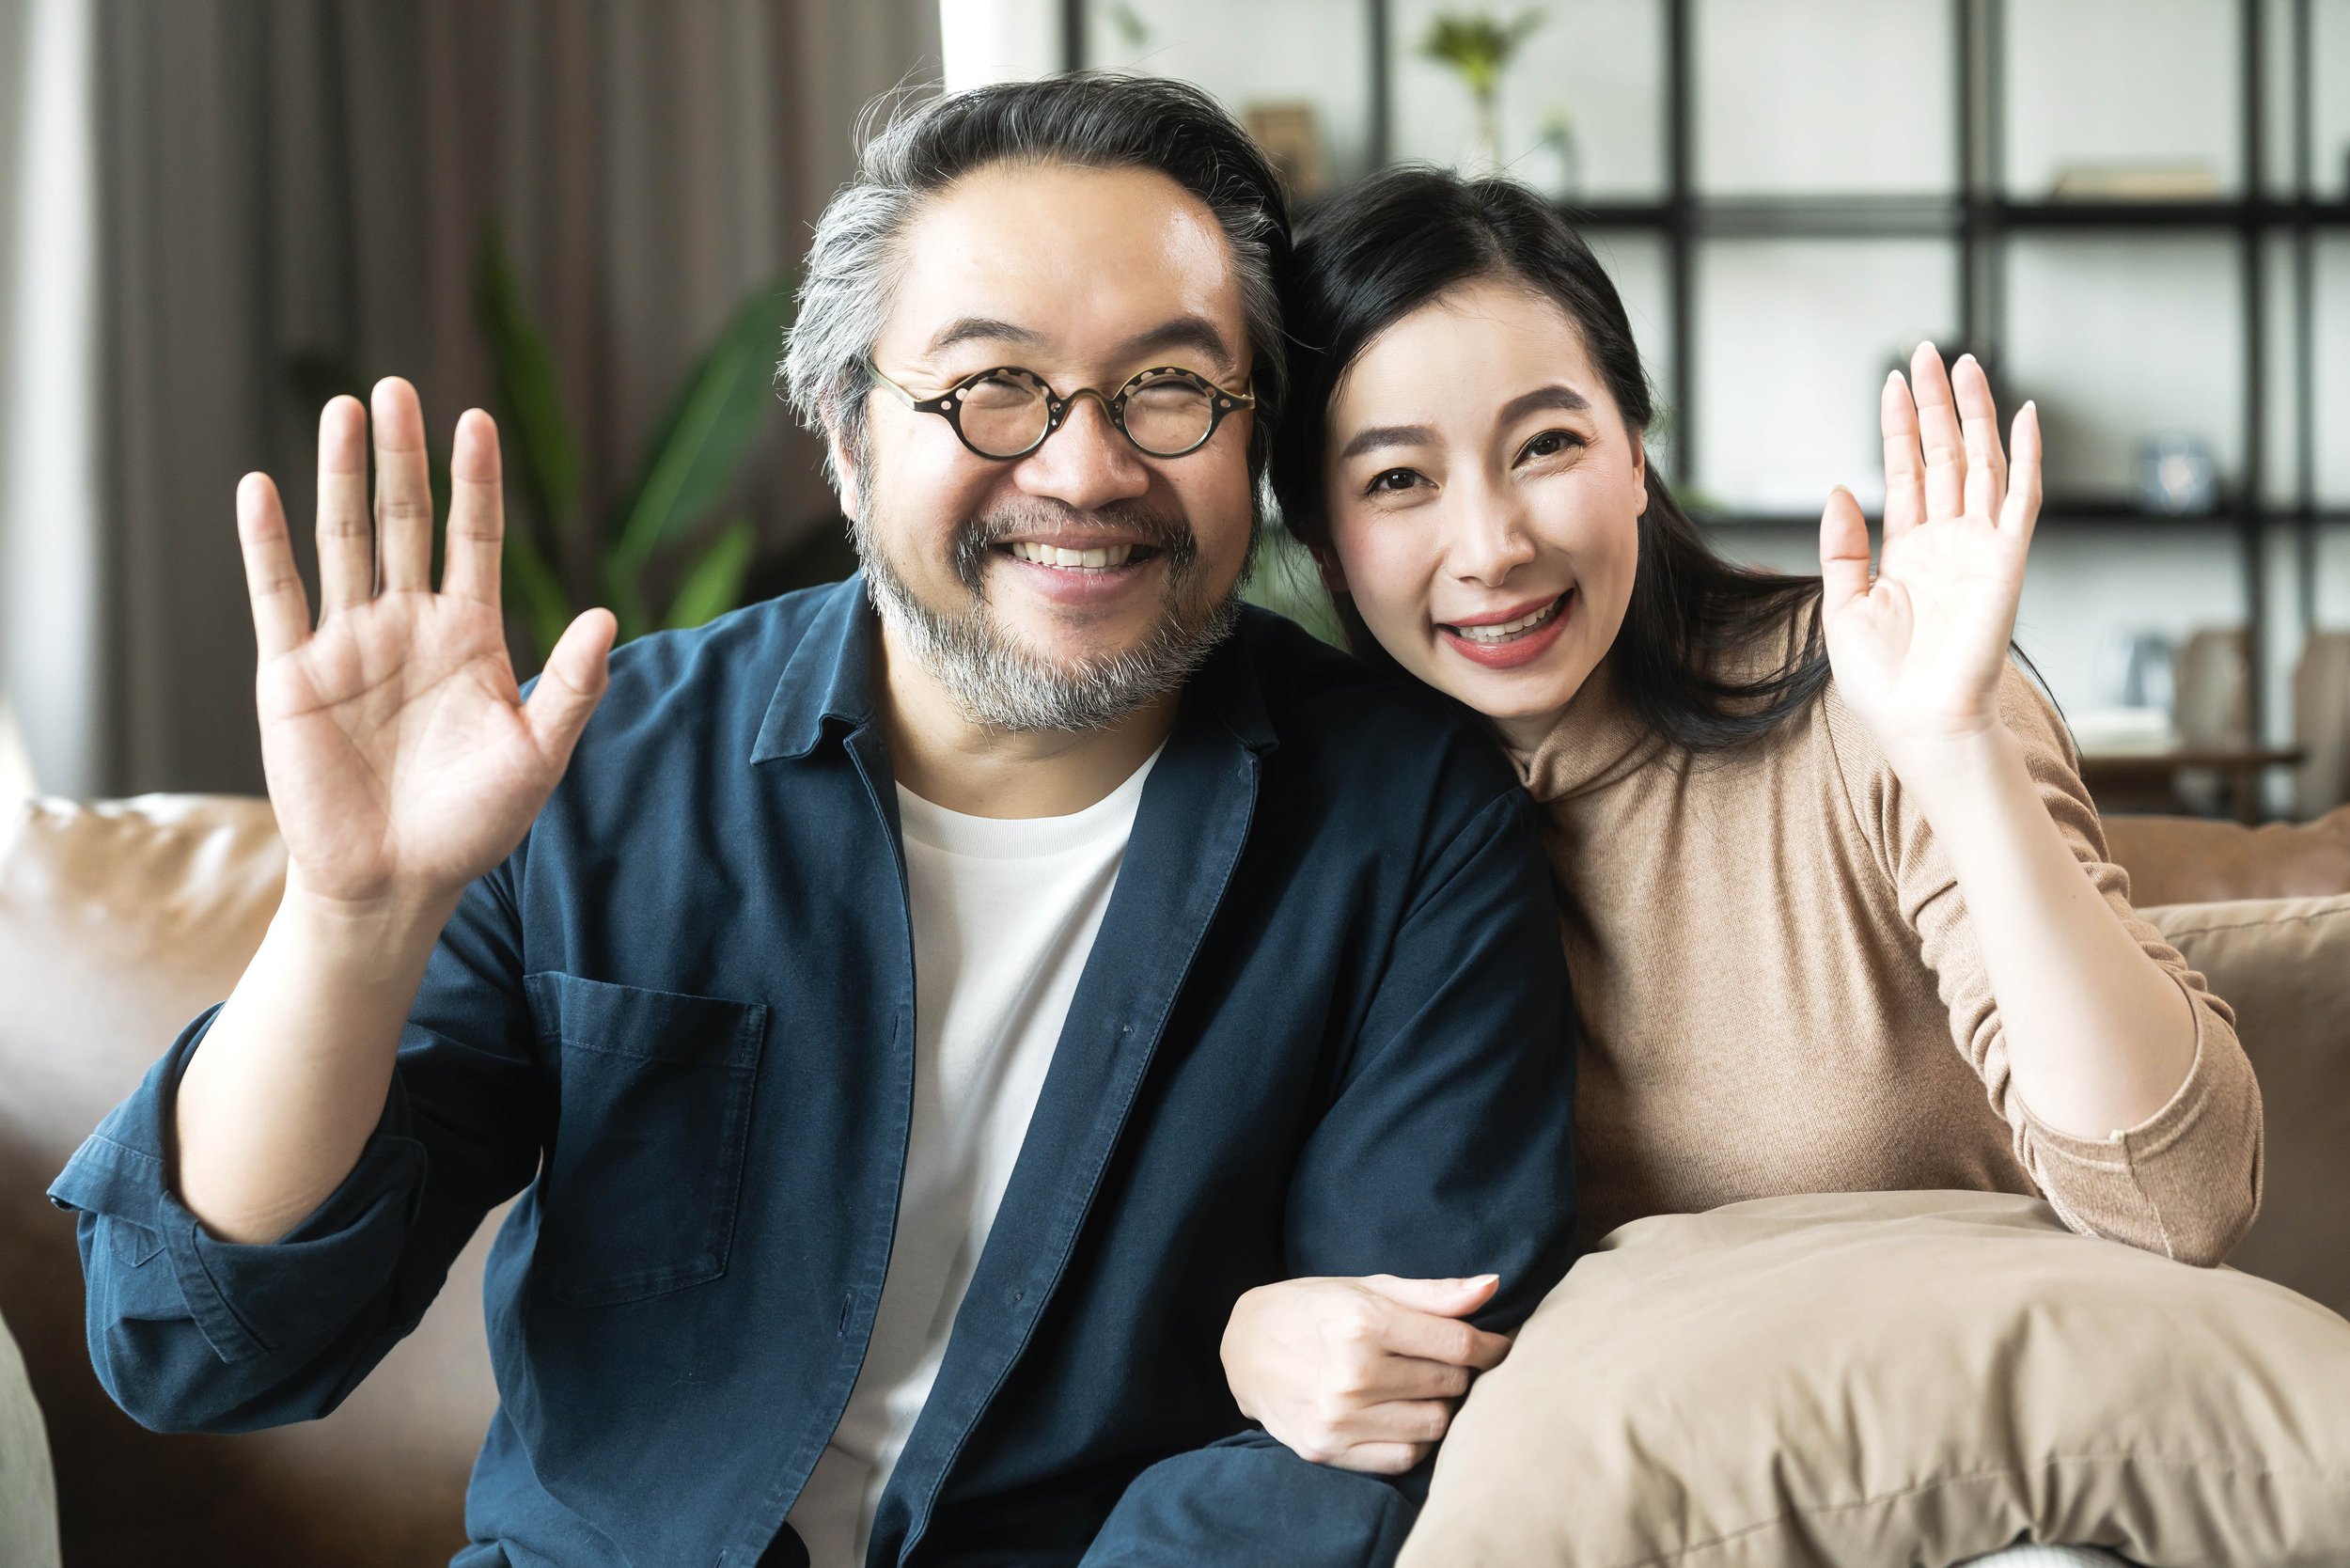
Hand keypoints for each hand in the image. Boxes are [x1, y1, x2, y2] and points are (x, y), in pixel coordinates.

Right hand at [236, 379, 613, 917]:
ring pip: (344, 541)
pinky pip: (278, 597)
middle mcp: (408, 626)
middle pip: (406, 522)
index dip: (475, 482)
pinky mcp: (293, 676)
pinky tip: (261, 487)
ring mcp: (349, 645)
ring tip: (342, 409)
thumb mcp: (539, 757)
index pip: (474, 539)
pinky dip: (267, 544)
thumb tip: (611, 618)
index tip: (478, 419)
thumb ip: (572, 687)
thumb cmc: (476, 826)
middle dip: (404, 457)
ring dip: (341, 476)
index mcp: (470, 637)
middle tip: (399, 387)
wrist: (397, 884)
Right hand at [1220, 1274, 1509, 1473]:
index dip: (1490, 1346)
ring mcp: (1339, 1418)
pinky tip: (1403, 1415)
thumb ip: (1432, 1293)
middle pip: (1449, 1384)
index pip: (1457, 1344)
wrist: (1241, 1348)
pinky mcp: (1328, 1450)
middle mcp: (1352, 1374)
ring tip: (1425, 1388)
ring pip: (1434, 1425)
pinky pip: (1404, 1457)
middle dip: (1461, 1373)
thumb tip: (1493, 1287)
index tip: (1499, 1346)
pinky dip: (1417, 1439)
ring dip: (1441, 1407)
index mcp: (1362, 1323)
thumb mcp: (1366, 1288)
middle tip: (1451, 1362)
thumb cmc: (1311, 1309)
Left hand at [1819, 344, 2041, 767]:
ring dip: (1973, 413)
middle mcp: (1946, 541)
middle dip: (1934, 404)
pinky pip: (2021, 498)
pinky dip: (2025, 456)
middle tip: (1925, 351)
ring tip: (1963, 364)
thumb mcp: (1844, 605)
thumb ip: (1843, 547)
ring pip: (1979, 462)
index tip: (1891, 382)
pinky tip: (2023, 414)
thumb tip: (1839, 490)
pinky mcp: (2007, 559)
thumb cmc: (1884, 680)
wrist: (1919, 721)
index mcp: (1907, 550)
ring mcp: (1979, 546)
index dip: (1899, 426)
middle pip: (1943, 455)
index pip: (1905, 472)